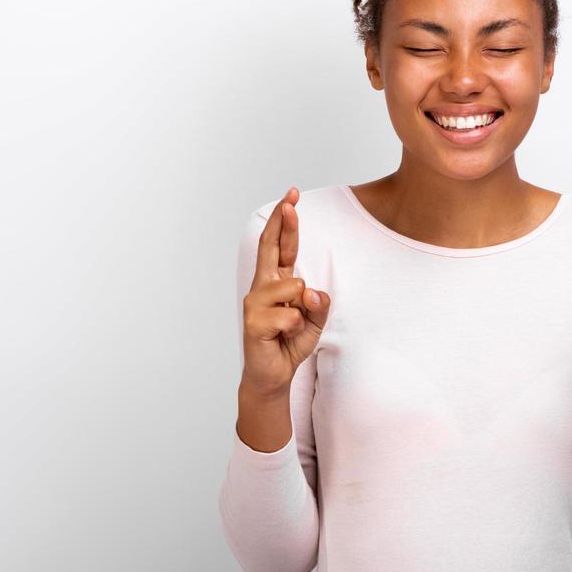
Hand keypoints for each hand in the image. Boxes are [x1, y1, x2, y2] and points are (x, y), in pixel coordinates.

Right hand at [241, 186, 330, 394]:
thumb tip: (311, 291)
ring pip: (292, 287)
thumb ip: (318, 303)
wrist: (272, 374)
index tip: (291, 197)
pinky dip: (297, 327)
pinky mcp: (253, 323)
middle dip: (283, 223)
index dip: (286, 222)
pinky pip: (290, 316)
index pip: (280, 246)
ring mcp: (255, 303)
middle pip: (271, 248)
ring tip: (293, 325)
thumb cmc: (289, 342)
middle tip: (290, 201)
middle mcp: (262, 287)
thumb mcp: (315, 320)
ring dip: (303, 306)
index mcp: (277, 281)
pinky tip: (284, 337)